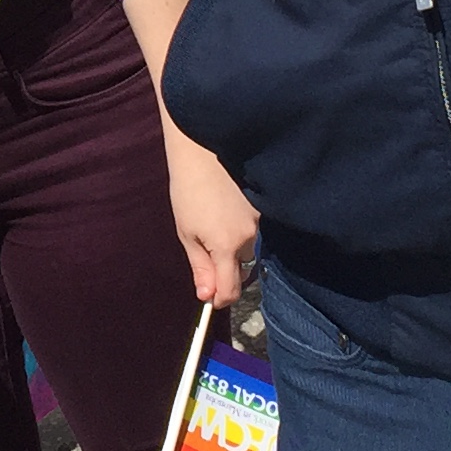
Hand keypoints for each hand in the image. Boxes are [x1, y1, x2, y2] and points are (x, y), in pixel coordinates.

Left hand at [164, 132, 259, 306]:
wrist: (203, 152)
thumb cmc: (188, 191)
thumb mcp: (187, 233)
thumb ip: (200, 266)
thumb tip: (207, 296)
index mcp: (227, 245)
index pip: (231, 289)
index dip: (220, 299)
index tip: (210, 298)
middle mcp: (249, 236)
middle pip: (239, 268)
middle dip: (223, 267)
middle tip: (202, 245)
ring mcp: (259, 221)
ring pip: (247, 248)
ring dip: (231, 244)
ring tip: (211, 219)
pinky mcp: (263, 207)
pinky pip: (252, 229)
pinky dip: (239, 227)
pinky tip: (223, 209)